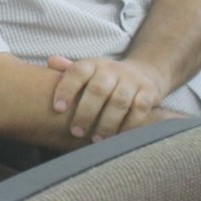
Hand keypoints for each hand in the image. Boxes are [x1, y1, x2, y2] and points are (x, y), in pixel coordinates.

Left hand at [46, 55, 166, 140]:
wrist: (143, 73)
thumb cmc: (105, 78)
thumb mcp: (88, 71)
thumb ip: (68, 69)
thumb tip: (51, 61)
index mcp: (93, 64)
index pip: (77, 72)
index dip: (66, 89)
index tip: (57, 109)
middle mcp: (113, 70)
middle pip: (98, 89)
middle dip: (85, 113)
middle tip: (76, 131)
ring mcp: (132, 81)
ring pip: (119, 102)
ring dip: (106, 123)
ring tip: (96, 139)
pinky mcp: (149, 93)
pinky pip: (139, 110)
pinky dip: (128, 125)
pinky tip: (117, 137)